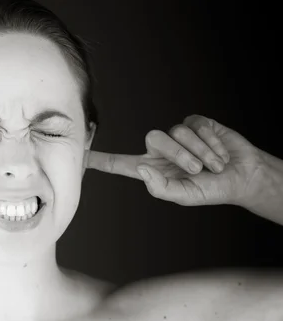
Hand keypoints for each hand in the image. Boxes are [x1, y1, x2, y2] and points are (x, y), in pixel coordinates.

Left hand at [85, 115, 264, 205]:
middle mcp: (159, 150)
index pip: (118, 163)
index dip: (99, 160)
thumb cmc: (211, 189)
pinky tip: (220, 152)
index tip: (79, 155)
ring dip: (199, 151)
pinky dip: (210, 141)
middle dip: (180, 154)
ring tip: (213, 164)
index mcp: (151, 169)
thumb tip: (142, 169)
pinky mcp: (195, 124)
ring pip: (176, 132)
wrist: (241, 176)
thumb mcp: (185, 195)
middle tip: (199, 170)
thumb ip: (161, 187)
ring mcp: (177, 135)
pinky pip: (195, 125)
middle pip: (153, 139)